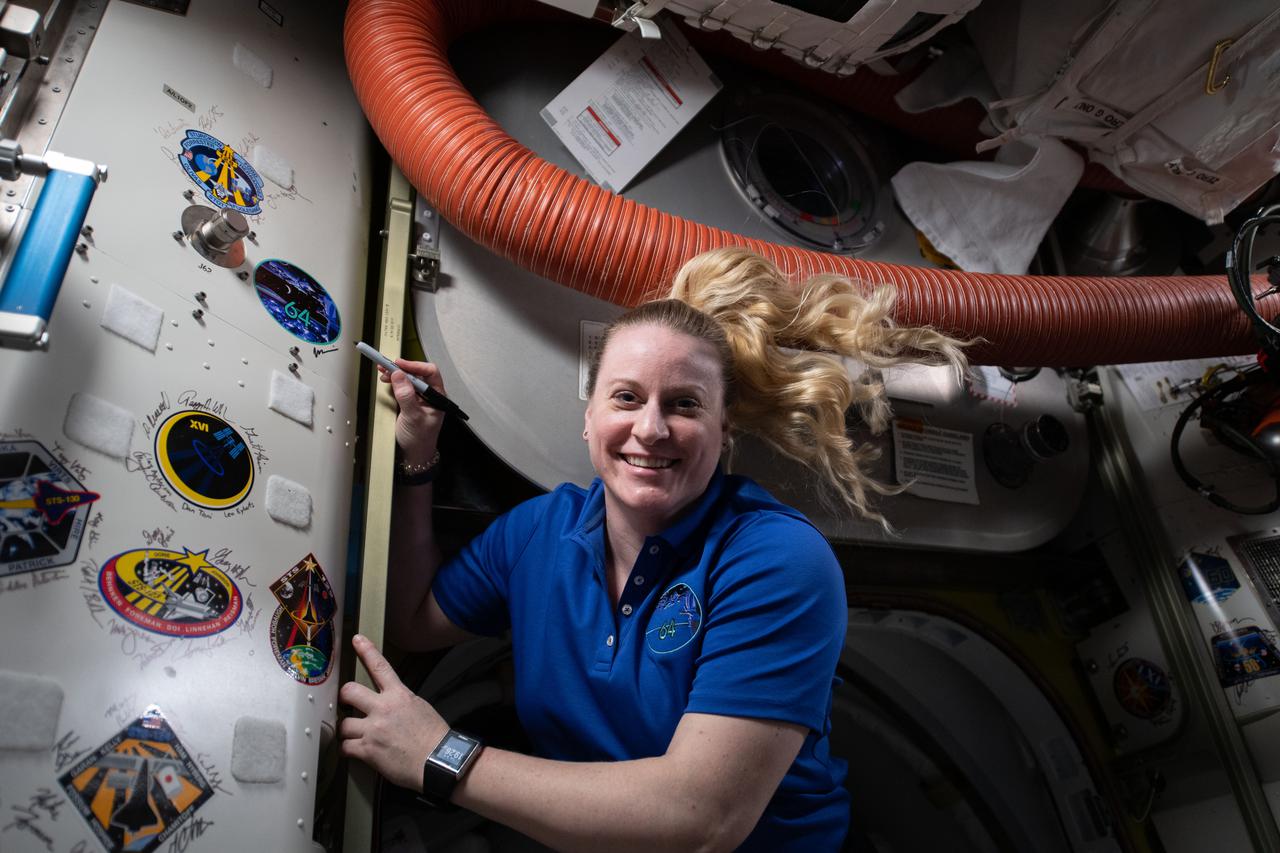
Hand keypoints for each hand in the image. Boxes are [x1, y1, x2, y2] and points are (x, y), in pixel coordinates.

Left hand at [339, 634, 448, 790]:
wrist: (438, 762)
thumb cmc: (434, 738)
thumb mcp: (420, 708)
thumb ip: (400, 701)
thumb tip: (388, 702)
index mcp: (399, 695)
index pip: (380, 666)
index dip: (366, 650)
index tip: (357, 640)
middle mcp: (383, 709)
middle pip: (349, 692)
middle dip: (344, 697)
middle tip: (346, 703)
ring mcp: (373, 730)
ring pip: (343, 723)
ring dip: (348, 730)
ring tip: (356, 735)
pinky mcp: (368, 750)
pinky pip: (345, 747)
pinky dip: (348, 749)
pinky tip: (356, 751)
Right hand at [378, 358, 446, 464]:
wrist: (414, 455)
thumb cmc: (418, 438)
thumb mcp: (412, 417)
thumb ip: (406, 396)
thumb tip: (399, 375)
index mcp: (437, 396)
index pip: (430, 373)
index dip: (414, 366)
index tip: (398, 364)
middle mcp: (430, 395)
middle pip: (418, 374)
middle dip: (402, 369)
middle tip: (385, 366)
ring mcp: (420, 398)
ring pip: (409, 379)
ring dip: (396, 374)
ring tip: (382, 372)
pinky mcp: (411, 402)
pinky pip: (403, 387)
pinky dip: (394, 382)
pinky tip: (386, 380)